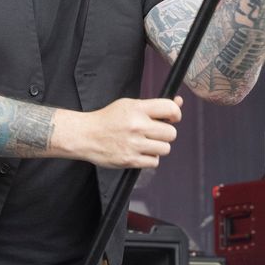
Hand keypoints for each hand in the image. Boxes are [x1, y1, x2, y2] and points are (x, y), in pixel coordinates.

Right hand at [58, 97, 181, 168]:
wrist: (85, 136)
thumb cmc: (108, 120)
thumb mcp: (129, 105)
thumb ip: (154, 106)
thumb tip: (179, 102)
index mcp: (137, 109)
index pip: (170, 109)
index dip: (176, 114)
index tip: (172, 118)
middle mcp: (137, 126)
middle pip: (171, 133)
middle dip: (165, 133)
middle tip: (153, 132)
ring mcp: (134, 145)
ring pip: (165, 149)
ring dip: (158, 147)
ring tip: (145, 143)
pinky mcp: (130, 160)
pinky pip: (154, 162)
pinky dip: (149, 158)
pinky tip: (139, 152)